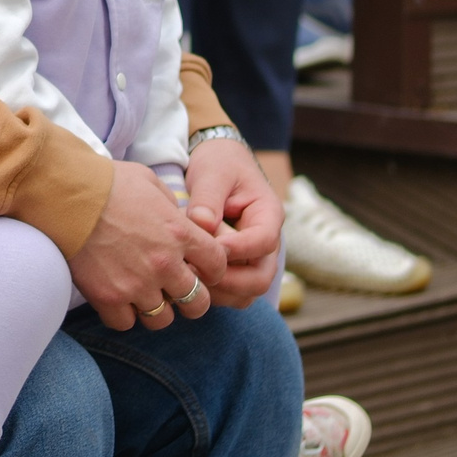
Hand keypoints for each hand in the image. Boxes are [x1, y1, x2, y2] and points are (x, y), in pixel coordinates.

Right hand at [67, 161, 228, 331]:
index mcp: (179, 232)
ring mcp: (136, 284)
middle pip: (198, 303)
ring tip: (143, 296)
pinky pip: (126, 323)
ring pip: (162, 319)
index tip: (201, 270)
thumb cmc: (106, 181)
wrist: (65, 194)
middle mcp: (164, 263)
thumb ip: (171, 206)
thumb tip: (177, 220)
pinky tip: (117, 299)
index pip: (217, 265)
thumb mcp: (150, 182)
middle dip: (192, 300)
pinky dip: (123, 315)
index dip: (213, 270)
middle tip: (178, 293)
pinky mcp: (108, 297)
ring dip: (156, 309)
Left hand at [184, 138, 282, 306]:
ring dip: (218, 291)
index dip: (238, 249)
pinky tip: (187, 279)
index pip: (264, 242)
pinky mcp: (236, 268)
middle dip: (228, 281)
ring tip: (187, 277)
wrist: (217, 163)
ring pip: (245, 292)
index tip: (210, 246)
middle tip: (195, 271)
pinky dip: (212, 292)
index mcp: (268, 215)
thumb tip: (202, 224)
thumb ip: (208, 199)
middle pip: (260, 278)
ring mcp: (252, 259)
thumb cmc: (219, 164)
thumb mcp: (213, 173)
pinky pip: (230, 292)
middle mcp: (265, 243)